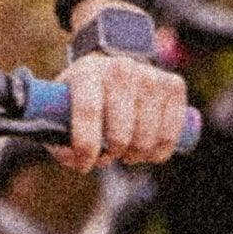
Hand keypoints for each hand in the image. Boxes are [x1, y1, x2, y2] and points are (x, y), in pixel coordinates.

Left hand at [51, 50, 190, 171]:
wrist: (114, 68)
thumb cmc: (84, 96)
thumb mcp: (62, 110)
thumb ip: (59, 139)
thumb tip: (75, 159)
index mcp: (88, 72)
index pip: (88, 111)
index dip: (86, 146)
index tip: (84, 165)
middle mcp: (121, 68)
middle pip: (120, 133)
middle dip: (113, 154)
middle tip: (109, 154)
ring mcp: (150, 75)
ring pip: (146, 139)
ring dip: (135, 155)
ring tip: (126, 150)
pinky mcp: (174, 84)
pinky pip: (170, 135)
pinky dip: (159, 152)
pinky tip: (149, 150)